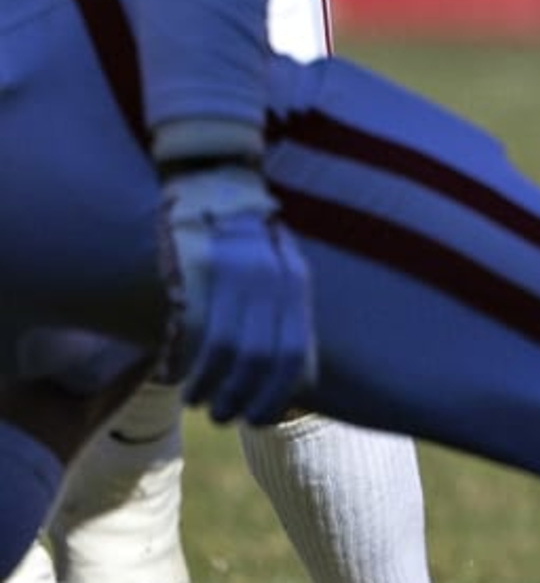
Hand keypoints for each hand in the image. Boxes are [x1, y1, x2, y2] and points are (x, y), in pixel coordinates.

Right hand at [159, 156, 315, 424]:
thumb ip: (282, 321)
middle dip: (243, 396)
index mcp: (296, 284)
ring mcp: (242, 271)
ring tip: (198, 402)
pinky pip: (200, 326)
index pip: (293, 353)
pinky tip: (177, 377)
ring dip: (212, 384)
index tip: (260, 417)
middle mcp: (275, 278)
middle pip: (263, 356)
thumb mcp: (278, 279)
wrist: (220, 187)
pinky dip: (190, 360)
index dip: (277, 393)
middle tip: (224, 416)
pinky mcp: (208, 266)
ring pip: (230, 346)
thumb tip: (290, 383)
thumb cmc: (247, 249)